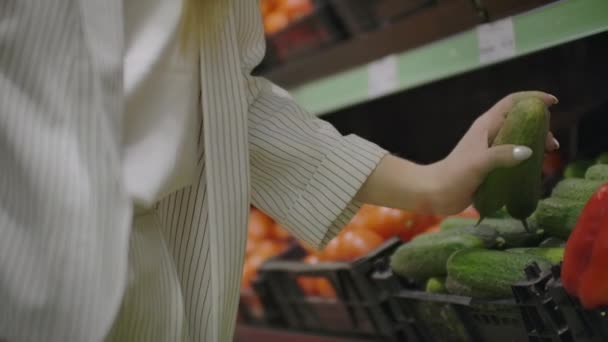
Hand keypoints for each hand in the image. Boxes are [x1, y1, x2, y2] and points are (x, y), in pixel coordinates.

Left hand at [426, 91, 558, 213]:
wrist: (435, 193)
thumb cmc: (454, 175)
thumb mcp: (479, 163)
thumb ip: (502, 156)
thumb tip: (528, 152)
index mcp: (486, 125)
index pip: (512, 102)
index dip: (532, 98)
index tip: (552, 102)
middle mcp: (490, 134)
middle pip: (520, 121)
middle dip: (540, 127)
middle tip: (551, 145)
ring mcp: (490, 150)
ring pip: (519, 140)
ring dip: (535, 144)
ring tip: (547, 157)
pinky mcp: (490, 165)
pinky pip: (514, 157)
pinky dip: (526, 160)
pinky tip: (534, 171)